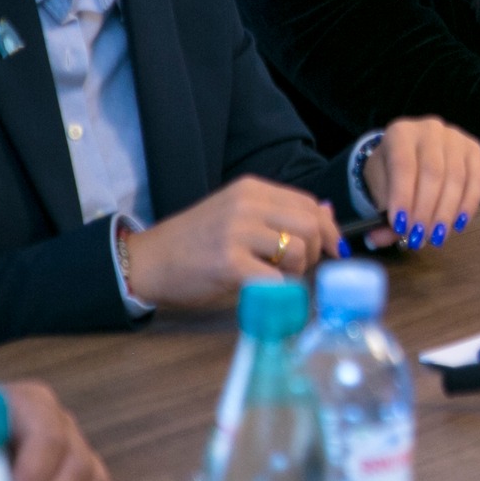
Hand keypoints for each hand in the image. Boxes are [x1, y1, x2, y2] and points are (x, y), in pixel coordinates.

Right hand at [121, 176, 341, 307]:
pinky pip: (276, 279)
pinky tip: (265, 291)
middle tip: (301, 268)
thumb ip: (278, 213)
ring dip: (297, 271)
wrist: (147, 261)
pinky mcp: (229, 263)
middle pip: (310, 225)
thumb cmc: (195, 241)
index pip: (309, 203)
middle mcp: (247, 205)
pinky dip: (280, 290)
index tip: (332, 248)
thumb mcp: (236, 214)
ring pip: (299, 250)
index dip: (327, 228)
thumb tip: (327, 213)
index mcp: (252, 189)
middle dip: (317, 251)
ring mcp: (237, 233)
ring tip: (277, 277)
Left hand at [362, 117, 479, 251]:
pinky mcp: (475, 149)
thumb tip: (379, 238)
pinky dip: (469, 204)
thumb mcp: (380, 190)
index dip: (403, 197)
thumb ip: (381, 215)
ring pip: (456, 177)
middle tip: (420, 238)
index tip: (401, 226)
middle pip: (432, 172)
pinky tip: (458, 224)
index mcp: (401, 133)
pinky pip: (478, 178)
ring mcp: (456, 137)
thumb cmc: (393, 174)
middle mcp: (430, 129)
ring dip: (446, 212)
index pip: (403, 165)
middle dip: (426, 210)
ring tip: (437, 237)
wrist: (412, 155)